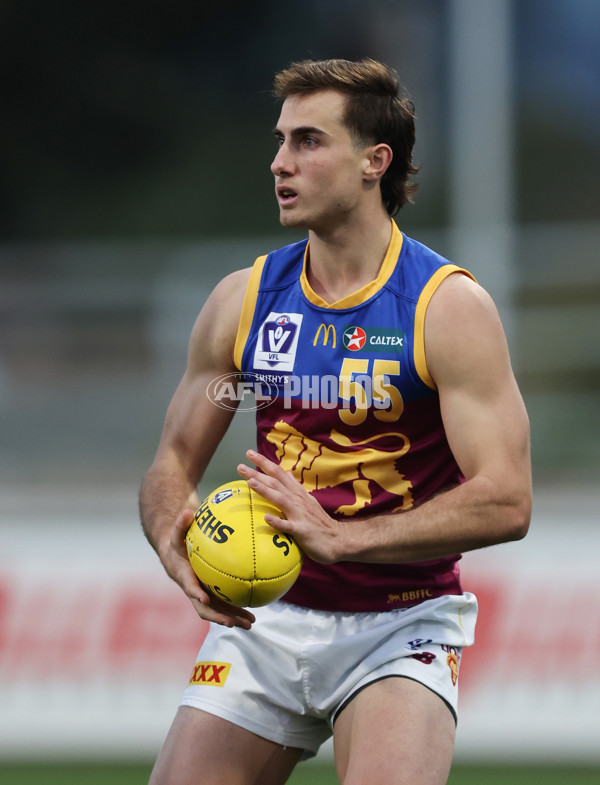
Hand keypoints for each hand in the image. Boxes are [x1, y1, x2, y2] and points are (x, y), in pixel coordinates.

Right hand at [162, 508, 255, 629]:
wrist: (175, 556)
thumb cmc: (177, 542)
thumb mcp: (177, 532)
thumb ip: (182, 523)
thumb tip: (188, 511)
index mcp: (184, 576)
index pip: (189, 586)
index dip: (196, 593)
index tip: (204, 598)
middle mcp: (194, 590)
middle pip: (204, 608)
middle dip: (217, 617)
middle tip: (231, 623)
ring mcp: (204, 595)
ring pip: (218, 611)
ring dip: (233, 618)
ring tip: (251, 624)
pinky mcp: (212, 595)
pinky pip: (226, 605)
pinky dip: (238, 611)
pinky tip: (254, 615)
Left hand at [238, 450, 342, 563]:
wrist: (339, 540)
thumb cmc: (319, 522)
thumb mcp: (308, 500)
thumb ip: (296, 488)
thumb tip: (286, 473)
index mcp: (298, 493)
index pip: (279, 473)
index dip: (264, 463)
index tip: (249, 453)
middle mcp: (298, 500)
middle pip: (276, 482)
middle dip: (258, 472)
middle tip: (240, 465)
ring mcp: (300, 515)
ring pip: (281, 499)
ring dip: (265, 490)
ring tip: (250, 482)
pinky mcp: (302, 531)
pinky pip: (288, 526)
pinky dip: (278, 521)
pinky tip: (266, 518)